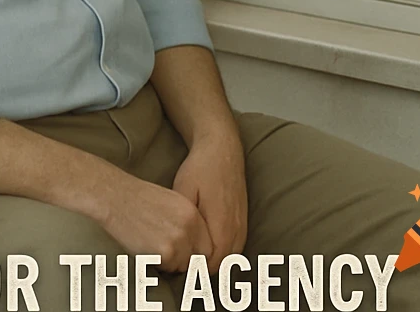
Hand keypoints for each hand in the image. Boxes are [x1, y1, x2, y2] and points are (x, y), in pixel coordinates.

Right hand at [96, 170, 214, 273]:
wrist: (114, 196)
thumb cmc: (137, 198)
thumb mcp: (171, 202)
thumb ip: (187, 222)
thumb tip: (195, 244)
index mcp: (192, 212)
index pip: (208, 244)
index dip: (197, 251)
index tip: (187, 253)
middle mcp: (189, 227)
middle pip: (199, 258)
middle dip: (186, 258)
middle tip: (168, 250)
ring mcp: (178, 241)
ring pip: (183, 265)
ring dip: (171, 262)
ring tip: (153, 244)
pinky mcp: (164, 253)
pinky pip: (167, 268)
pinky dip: (158, 263)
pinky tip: (146, 247)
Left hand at [171, 118, 247, 274]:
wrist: (223, 148)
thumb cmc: (200, 168)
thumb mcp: (183, 189)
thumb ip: (182, 219)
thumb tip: (176, 243)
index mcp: (222, 227)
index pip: (210, 266)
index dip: (192, 271)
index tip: (175, 268)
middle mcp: (236, 231)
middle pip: (221, 267)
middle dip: (201, 271)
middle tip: (179, 266)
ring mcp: (242, 227)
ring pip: (230, 259)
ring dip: (213, 263)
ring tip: (190, 259)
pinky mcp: (243, 221)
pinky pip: (235, 248)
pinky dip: (222, 253)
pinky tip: (205, 249)